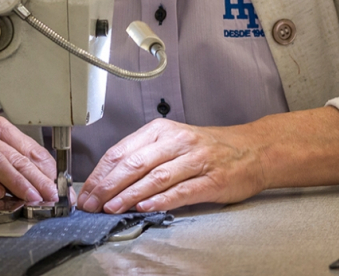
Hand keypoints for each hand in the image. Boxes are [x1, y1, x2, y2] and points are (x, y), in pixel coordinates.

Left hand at [77, 118, 267, 213]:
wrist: (253, 149)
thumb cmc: (210, 148)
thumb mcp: (175, 142)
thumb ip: (145, 157)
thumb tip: (108, 181)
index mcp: (164, 130)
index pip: (123, 150)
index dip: (101, 173)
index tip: (86, 192)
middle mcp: (179, 141)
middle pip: (135, 163)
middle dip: (108, 186)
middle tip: (91, 204)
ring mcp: (196, 160)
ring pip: (155, 177)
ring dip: (129, 195)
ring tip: (111, 208)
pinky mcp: (212, 180)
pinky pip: (181, 190)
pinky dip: (161, 200)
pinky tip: (145, 208)